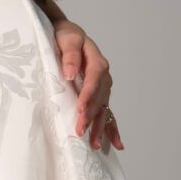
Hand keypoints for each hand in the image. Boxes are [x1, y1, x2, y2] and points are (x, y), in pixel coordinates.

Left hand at [53, 19, 122, 150]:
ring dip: (99, 127)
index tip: (80, 109)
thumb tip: (70, 73)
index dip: (88, 95)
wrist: (66, 34)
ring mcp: (102, 87)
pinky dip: (110, 128)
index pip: (94, 80)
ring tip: (94, 144)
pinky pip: (106, 113)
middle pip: (99, 98)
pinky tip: (115, 143)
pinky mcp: (98, 95)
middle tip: (80, 131)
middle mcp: (103, 76)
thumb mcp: (67, 38)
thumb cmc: (64, 35)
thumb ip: (70, 54)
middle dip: (90, 116)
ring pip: (103, 109)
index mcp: (97, 61)